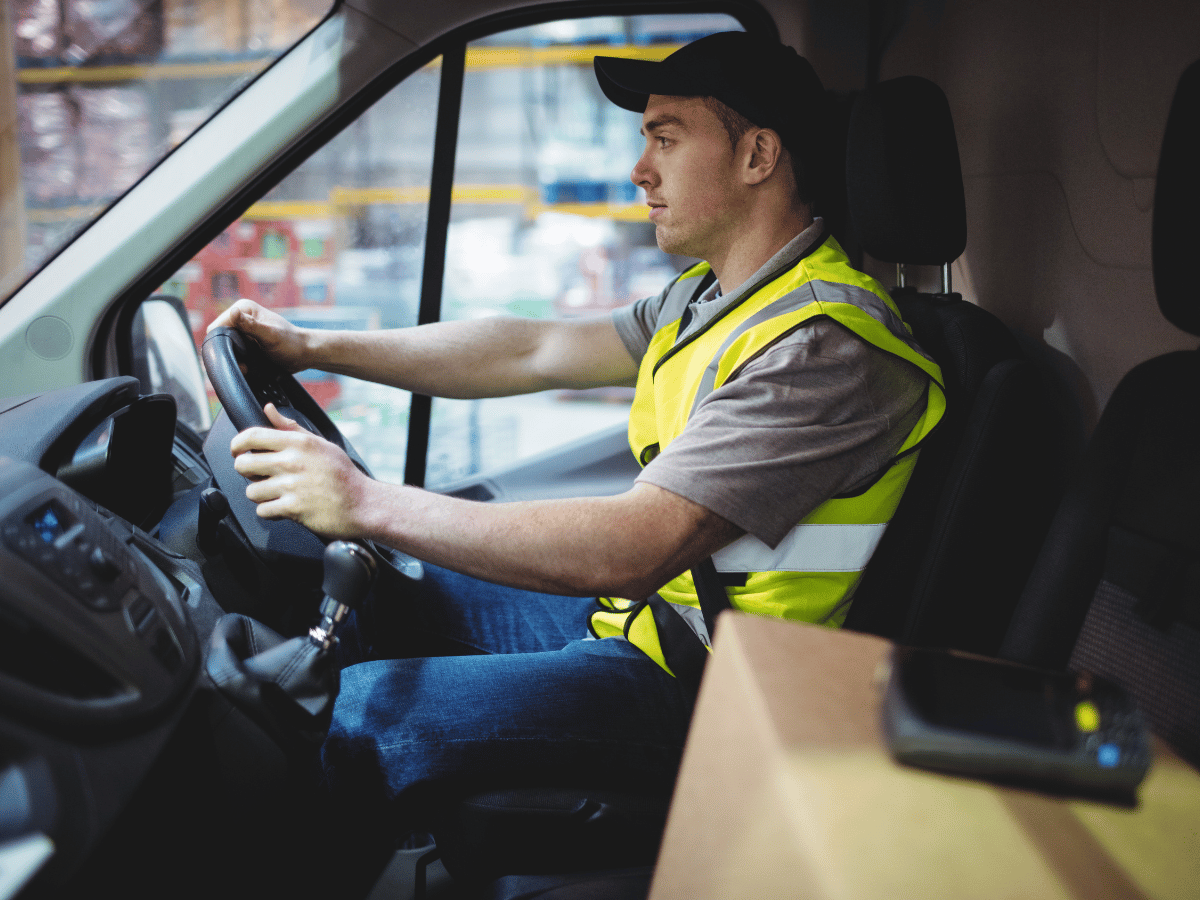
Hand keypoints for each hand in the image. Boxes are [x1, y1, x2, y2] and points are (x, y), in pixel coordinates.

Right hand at [207, 299, 310, 372]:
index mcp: (243, 309)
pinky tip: (249, 367)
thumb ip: (251, 325)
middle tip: (244, 365)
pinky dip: (239, 361)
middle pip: (219, 338)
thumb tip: (233, 312)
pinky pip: (233, 353)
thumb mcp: (270, 335)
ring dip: (234, 359)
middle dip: (228, 353)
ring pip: (224, 347)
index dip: (220, 342)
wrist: (304, 354)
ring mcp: (242, 330)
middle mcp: (240, 318)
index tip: (235, 355)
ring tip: (248, 367)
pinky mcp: (245, 342)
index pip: (217, 326)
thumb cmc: (291, 343)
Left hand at [231, 403, 374, 538]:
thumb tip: (269, 409)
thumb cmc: (343, 475)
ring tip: (276, 493)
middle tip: (258, 475)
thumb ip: (290, 427)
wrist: (363, 504)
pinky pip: (263, 510)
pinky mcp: (293, 508)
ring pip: (251, 491)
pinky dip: (270, 512)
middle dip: (247, 472)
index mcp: (298, 443)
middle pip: (244, 464)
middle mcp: (292, 462)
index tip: (237, 450)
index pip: (252, 436)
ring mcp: (292, 486)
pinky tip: (283, 507)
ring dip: (260, 495)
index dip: (237, 444)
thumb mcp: (320, 444)